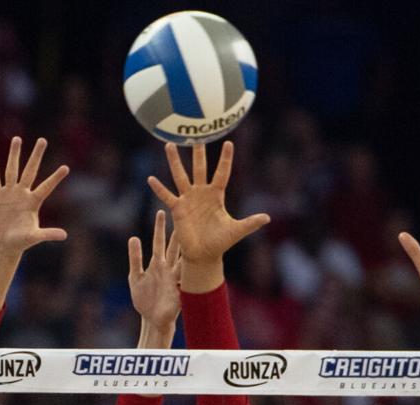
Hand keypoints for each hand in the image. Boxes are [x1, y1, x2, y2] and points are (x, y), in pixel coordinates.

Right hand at [0, 137, 69, 256]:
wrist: (4, 243)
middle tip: (43, 140)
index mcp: (34, 202)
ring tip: (17, 138)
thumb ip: (48, 234)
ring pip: (12, 170)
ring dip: (15, 155)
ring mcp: (9, 192)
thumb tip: (64, 236)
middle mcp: (23, 193)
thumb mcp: (34, 237)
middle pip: (30, 170)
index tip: (66, 168)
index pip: (47, 187)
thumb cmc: (21, 241)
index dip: (55, 178)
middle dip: (36, 156)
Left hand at [128, 209, 181, 332]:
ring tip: (192, 232)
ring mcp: (175, 279)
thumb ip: (135, 258)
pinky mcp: (179, 290)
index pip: (160, 241)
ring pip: (182, 258)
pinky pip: (185, 277)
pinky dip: (189, 269)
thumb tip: (133, 237)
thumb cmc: (144, 299)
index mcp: (158, 264)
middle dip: (177, 230)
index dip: (160, 227)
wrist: (151, 320)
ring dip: (186, 246)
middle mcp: (168, 269)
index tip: (162, 211)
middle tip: (183, 213)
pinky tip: (193, 258)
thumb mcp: (135, 276)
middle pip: (174, 246)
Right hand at [147, 141, 268, 278]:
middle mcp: (201, 193)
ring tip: (169, 145)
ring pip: (180, 176)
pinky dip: (159, 189)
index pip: (222, 173)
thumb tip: (267, 218)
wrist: (204, 255)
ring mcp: (188, 199)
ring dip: (174, 161)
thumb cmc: (220, 242)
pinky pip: (167, 196)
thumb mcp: (237, 231)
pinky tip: (151, 179)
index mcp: (217, 195)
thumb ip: (250, 223)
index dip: (225, 159)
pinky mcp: (177, 209)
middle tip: (195, 135)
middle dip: (197, 153)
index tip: (228, 142)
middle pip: (199, 168)